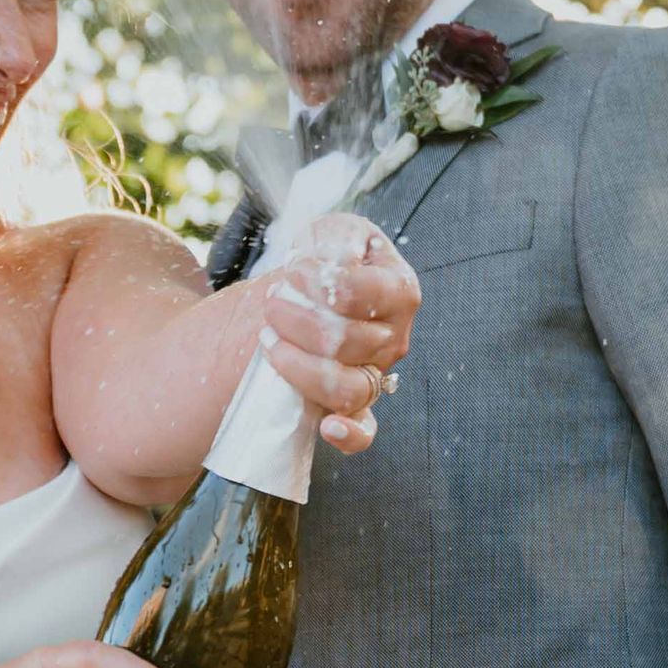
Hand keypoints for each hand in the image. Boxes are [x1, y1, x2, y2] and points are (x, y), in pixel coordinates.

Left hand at [262, 217, 416, 454]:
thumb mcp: (331, 233)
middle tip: (271, 303)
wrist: (310, 292)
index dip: (315, 284)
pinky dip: (349, 434)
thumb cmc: (325, 261)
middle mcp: (394, 337)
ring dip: (299, 366)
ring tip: (269, 342)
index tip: (292, 273)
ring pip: (347, 386)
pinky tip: (328, 427)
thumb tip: (331, 263)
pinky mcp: (357, 403)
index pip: (357, 293)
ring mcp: (377, 373)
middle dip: (297, 321)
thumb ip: (336, 239)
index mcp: (399, 290)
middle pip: (347, 341)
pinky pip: (364, 430)